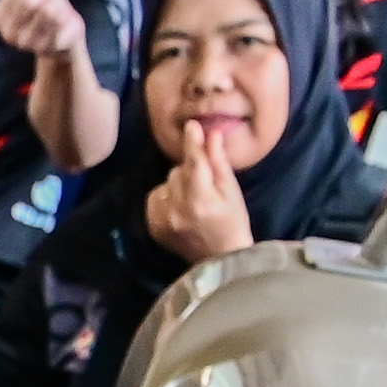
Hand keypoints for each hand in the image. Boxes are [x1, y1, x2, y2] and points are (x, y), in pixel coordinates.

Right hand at [0, 0, 80, 63]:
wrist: (63, 38)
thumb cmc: (44, 7)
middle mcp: (8, 34)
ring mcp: (28, 45)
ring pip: (48, 11)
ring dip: (59, 6)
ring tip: (57, 13)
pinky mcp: (49, 49)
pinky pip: (62, 24)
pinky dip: (68, 18)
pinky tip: (64, 24)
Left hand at [146, 142, 250, 264]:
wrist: (220, 260)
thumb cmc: (233, 223)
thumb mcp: (231, 191)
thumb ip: (218, 162)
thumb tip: (210, 134)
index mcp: (201, 199)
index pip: (194, 162)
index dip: (193, 142)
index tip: (192, 126)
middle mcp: (178, 209)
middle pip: (178, 171)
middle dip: (190, 171)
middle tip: (204, 185)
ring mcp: (163, 219)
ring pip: (166, 183)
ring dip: (178, 185)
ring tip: (193, 199)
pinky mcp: (154, 226)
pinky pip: (155, 197)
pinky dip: (166, 197)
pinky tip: (180, 207)